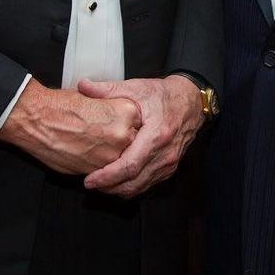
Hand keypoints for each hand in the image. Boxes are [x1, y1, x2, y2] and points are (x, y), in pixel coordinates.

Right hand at [0, 77, 140, 175]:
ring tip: (99, 150)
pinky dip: (104, 170)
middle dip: (124, 143)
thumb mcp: (95, 98)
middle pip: (134, 143)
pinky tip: (92, 159)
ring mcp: (113, 154)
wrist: (38, 119)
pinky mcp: (99, 170)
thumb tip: (119, 119)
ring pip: (122, 160)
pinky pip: (109, 173)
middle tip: (109, 140)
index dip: (129, 126)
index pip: (138, 123)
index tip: (122, 127)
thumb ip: (111, 108)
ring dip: (116, 159)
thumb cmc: (61, 106)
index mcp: (127, 111)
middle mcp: (125, 134)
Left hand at [78, 74, 202, 198]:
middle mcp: (165, 153)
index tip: (90, 180)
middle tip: (90, 183)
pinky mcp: (170, 168)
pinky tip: (118, 180)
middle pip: (134, 182)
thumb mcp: (136, 87)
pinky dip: (131, 186)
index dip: (108, 176)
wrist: (191, 102)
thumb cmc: (163, 95)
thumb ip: (108, 89)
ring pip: (141, 187)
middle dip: (109, 187)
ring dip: (119, 189)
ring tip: (100, 183)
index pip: (130, 165)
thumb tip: (83, 85)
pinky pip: (149, 184)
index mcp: (156, 135)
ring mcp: (169, 163)